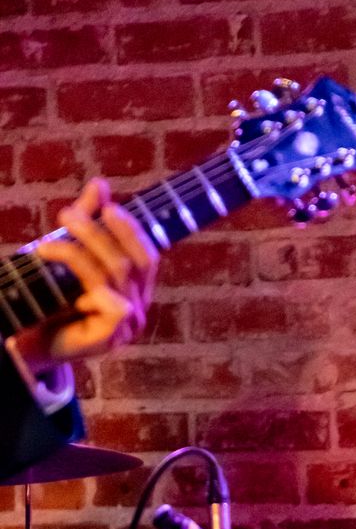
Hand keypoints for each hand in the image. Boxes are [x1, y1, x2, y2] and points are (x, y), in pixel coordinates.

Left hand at [12, 178, 157, 374]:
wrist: (35, 344)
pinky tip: (53, 264)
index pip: (147, 256)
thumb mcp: (72, 255)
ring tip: (47, 239)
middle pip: (132, 262)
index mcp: (136, 290)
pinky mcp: (114, 337)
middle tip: (66, 214)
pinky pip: (109, 300)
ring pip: (115, 275)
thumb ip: (89, 222)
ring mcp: (129, 325)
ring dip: (80, 248)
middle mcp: (139, 307)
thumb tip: (100, 184)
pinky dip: (81, 279)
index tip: (107, 208)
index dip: (131, 230)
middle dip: (98, 234)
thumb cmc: (54, 301)